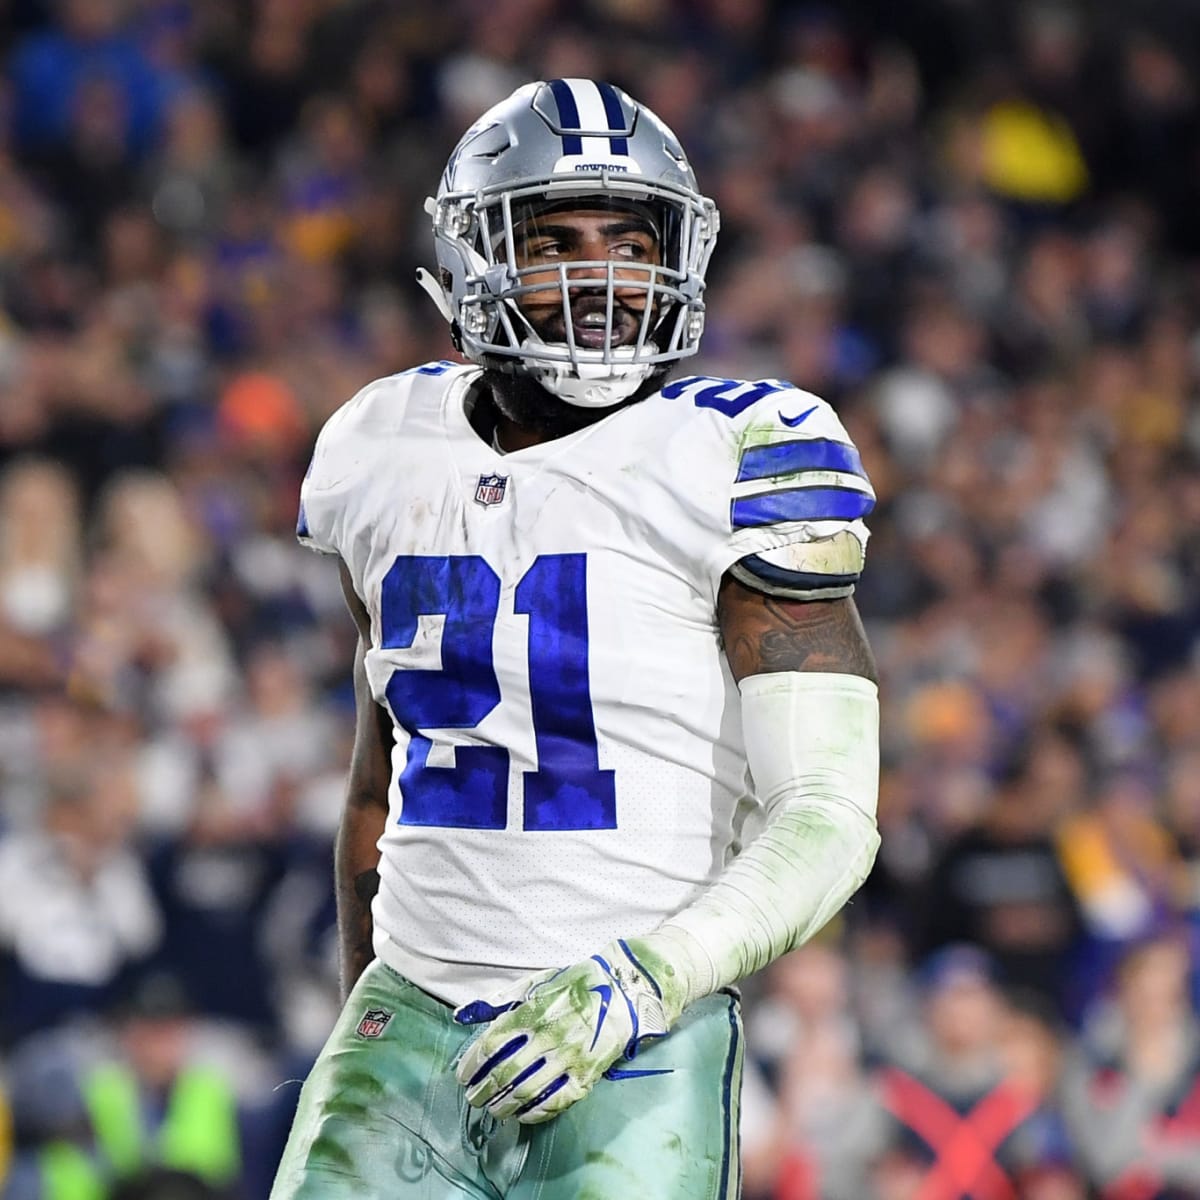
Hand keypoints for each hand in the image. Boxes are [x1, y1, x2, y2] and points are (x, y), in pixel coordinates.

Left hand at [453, 938, 670, 1123]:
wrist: (623, 993)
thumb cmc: (574, 986)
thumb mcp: (535, 984)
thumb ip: (498, 1001)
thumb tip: (462, 1015)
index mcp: (534, 1011)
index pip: (493, 1043)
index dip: (473, 1062)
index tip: (463, 1074)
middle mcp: (549, 1037)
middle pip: (505, 1073)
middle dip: (483, 1090)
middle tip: (473, 1097)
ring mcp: (569, 1059)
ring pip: (527, 1092)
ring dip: (503, 1105)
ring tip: (492, 1109)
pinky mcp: (586, 1076)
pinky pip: (555, 1102)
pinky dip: (533, 1113)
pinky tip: (521, 1114)